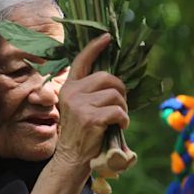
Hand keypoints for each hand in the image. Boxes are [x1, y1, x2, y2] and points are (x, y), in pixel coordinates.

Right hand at [54, 33, 129, 167]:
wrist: (72, 157)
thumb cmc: (81, 131)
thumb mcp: (79, 106)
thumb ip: (90, 91)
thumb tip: (114, 80)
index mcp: (69, 87)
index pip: (81, 60)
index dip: (95, 47)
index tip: (107, 37)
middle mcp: (71, 92)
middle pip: (107, 77)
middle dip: (120, 89)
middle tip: (121, 102)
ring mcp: (79, 105)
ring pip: (115, 95)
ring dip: (123, 107)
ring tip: (119, 119)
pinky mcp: (90, 118)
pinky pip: (117, 111)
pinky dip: (124, 119)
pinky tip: (120, 126)